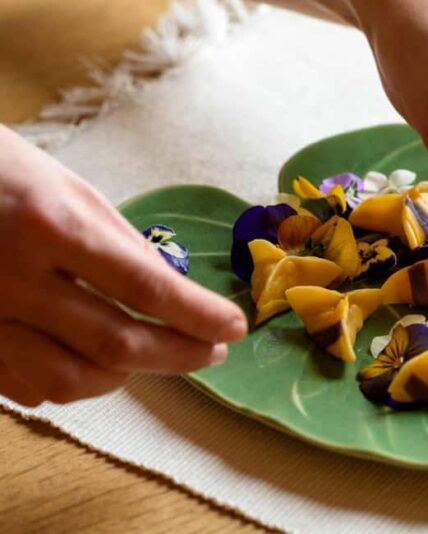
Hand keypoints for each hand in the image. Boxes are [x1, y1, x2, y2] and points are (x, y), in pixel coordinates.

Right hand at [0, 126, 246, 405]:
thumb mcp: (70, 189)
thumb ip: (122, 246)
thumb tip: (175, 294)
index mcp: (50, 225)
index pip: (145, 288)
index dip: (198, 315)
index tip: (234, 327)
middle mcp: (12, 279)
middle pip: (116, 343)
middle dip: (179, 354)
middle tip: (211, 351)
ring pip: (72, 380)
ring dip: (129, 375)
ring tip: (156, 353)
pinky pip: (30, 387)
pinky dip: (75, 382)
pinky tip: (96, 362)